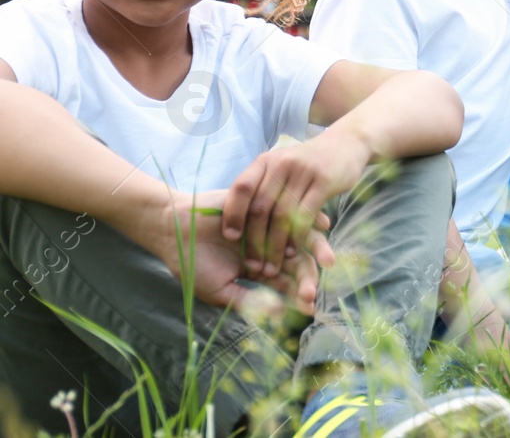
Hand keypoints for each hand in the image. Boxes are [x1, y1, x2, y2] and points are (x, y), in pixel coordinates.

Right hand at [152, 192, 325, 312]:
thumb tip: (280, 314)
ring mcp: (270, 226)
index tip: (309, 307)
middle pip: (299, 262)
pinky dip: (307, 217)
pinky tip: (321, 226)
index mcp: (263, 269)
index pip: (287, 283)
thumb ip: (248, 300)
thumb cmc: (192, 264)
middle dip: (308, 278)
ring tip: (326, 261)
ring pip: (300, 237)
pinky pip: (292, 210)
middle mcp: (271, 247)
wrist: (173, 230)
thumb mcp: (219, 289)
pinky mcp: (267, 206)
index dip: (298, 295)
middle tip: (312, 292)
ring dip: (316, 249)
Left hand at [222, 134, 365, 279]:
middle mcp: (281, 164)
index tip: (230, 238)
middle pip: (261, 208)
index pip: (241, 188)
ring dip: (275, 246)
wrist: (346, 144)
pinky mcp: (324, 181)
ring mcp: (304, 171)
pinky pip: (305, 215)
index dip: (233, 214)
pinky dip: (297, 238)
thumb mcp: (281, 166)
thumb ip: (262, 188)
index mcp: (265, 162)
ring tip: (272, 267)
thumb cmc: (307, 163)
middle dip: (254, 241)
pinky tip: (294, 253)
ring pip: (283, 216)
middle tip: (253, 266)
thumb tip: (237, 223)